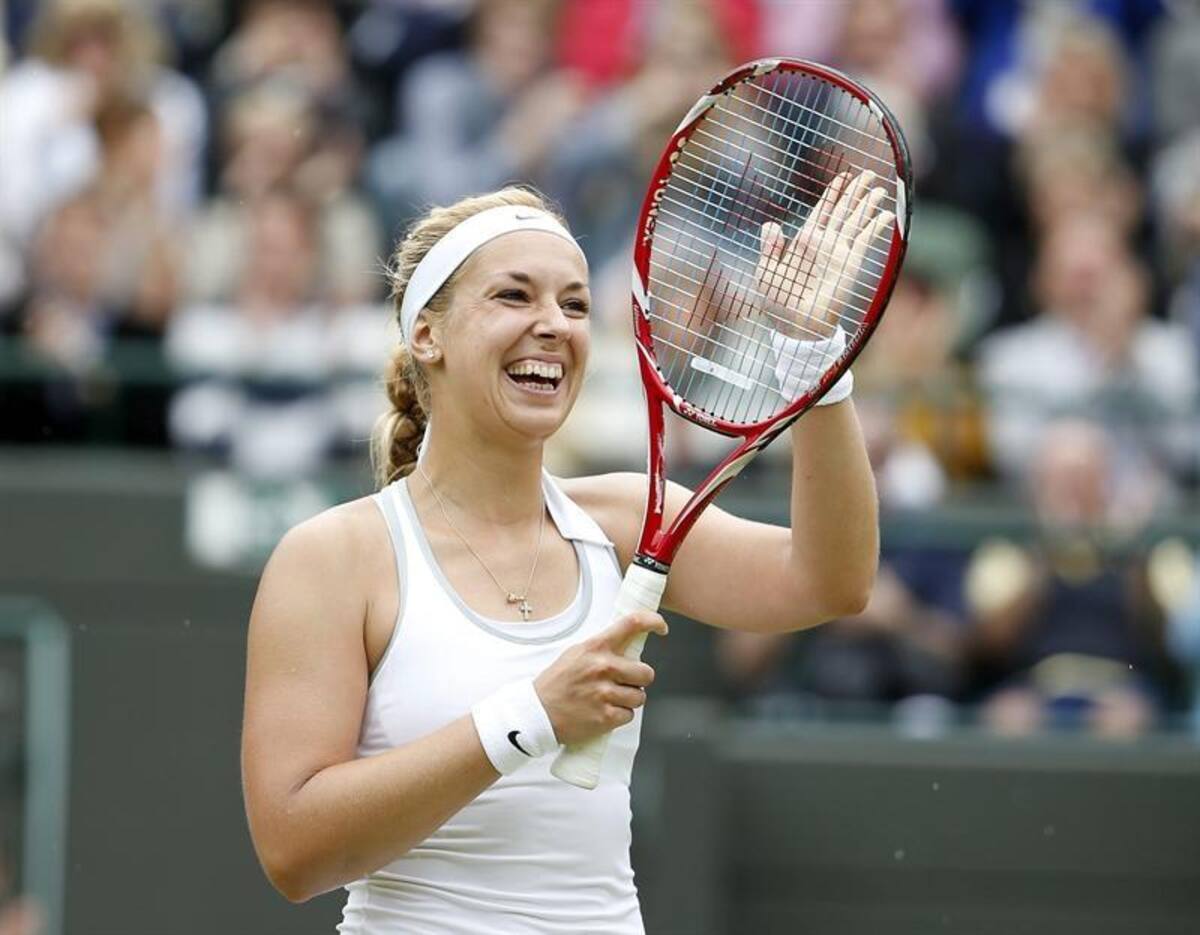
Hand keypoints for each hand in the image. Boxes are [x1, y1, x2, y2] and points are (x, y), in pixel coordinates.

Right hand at [534, 611, 666, 744]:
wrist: (536, 714)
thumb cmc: (556, 684)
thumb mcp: (576, 654)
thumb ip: (601, 649)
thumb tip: (628, 643)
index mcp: (596, 647)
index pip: (632, 624)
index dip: (653, 621)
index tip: (661, 627)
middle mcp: (603, 667)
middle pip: (646, 672)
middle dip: (639, 680)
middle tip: (623, 684)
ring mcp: (605, 693)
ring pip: (640, 697)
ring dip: (629, 701)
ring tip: (608, 700)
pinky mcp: (606, 716)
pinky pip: (629, 716)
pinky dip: (619, 716)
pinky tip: (603, 713)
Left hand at [756, 170, 894, 338]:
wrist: (797, 326)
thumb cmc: (779, 302)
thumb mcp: (767, 273)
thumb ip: (769, 248)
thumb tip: (771, 225)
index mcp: (804, 241)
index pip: (823, 210)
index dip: (834, 193)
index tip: (844, 176)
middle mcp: (824, 244)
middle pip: (843, 210)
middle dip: (855, 192)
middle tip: (868, 174)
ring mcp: (839, 253)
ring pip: (856, 221)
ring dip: (867, 205)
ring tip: (879, 188)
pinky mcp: (850, 264)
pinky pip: (865, 241)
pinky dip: (875, 227)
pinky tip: (886, 214)